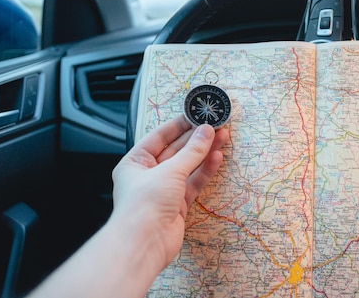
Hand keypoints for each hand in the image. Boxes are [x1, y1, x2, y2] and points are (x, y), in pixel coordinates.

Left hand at [111, 115, 228, 267]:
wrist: (145, 243)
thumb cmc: (145, 204)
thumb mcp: (170, 171)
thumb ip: (192, 151)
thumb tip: (206, 130)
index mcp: (135, 162)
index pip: (159, 137)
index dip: (178, 125)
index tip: (196, 114)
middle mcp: (148, 174)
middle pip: (176, 151)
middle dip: (196, 138)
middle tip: (215, 125)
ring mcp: (164, 190)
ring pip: (187, 166)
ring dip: (204, 152)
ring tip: (222, 137)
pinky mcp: (178, 204)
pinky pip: (194, 182)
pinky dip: (205, 170)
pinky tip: (217, 158)